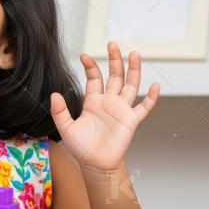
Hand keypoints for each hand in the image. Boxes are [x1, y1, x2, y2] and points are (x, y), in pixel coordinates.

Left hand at [49, 41, 160, 171]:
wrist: (96, 164)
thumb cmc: (81, 147)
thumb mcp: (66, 127)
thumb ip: (60, 111)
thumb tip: (54, 94)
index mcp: (93, 101)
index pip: (94, 78)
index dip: (90, 66)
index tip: (84, 55)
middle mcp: (109, 102)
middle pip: (114, 76)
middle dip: (114, 60)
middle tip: (113, 44)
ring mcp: (121, 110)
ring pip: (131, 85)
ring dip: (133, 70)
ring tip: (134, 54)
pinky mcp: (131, 121)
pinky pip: (144, 107)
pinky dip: (151, 97)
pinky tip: (155, 85)